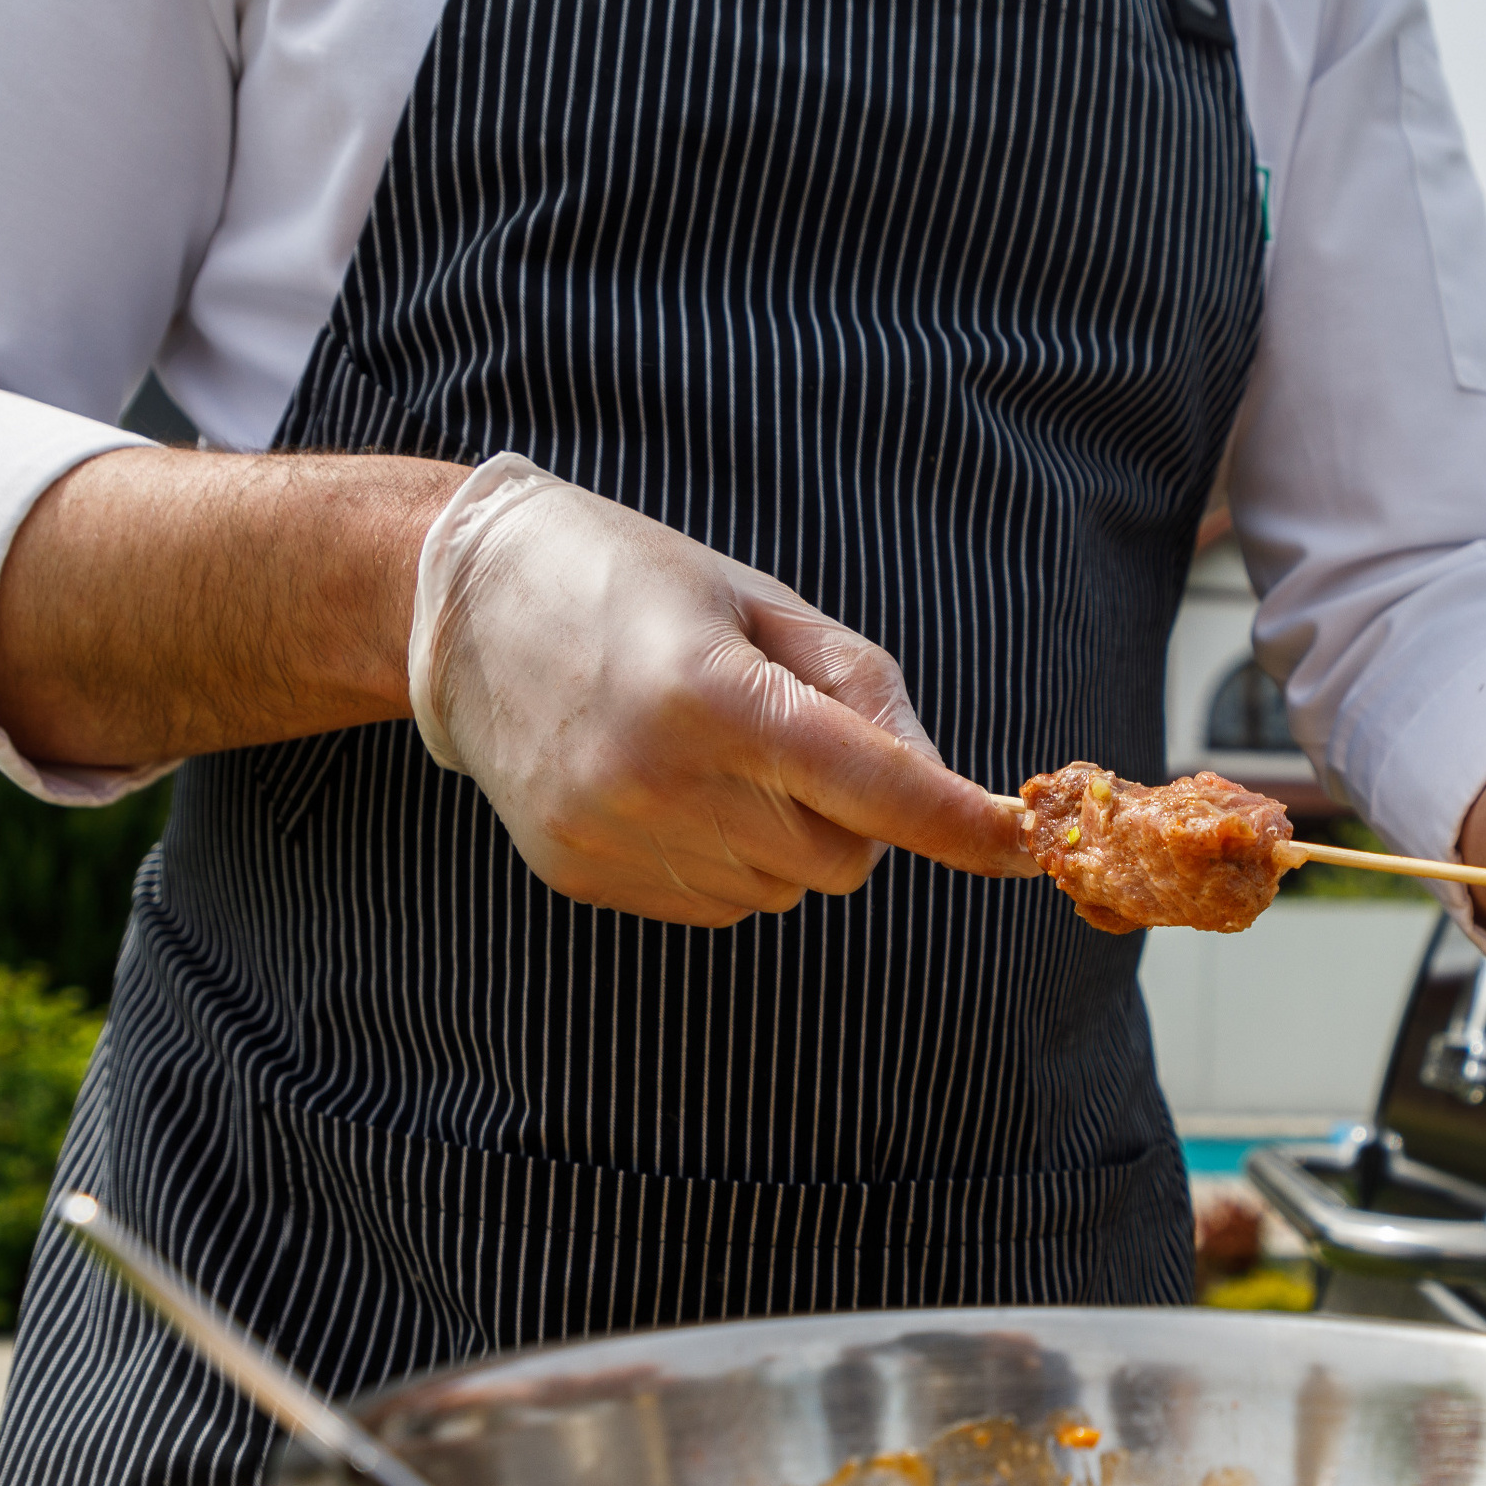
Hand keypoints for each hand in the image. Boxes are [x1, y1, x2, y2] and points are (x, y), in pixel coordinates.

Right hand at [418, 456, 1026, 925]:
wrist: (460, 609)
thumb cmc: (630, 582)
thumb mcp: (760, 602)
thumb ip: (864, 689)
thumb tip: (940, 782)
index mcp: (709, 691)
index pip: (870, 784)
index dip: (957, 822)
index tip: (1025, 845)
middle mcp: (658, 778)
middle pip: (839, 857)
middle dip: (858, 817)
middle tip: (803, 742)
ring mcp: (613, 837)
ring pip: (783, 889)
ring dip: (788, 836)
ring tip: (717, 752)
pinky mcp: (581, 876)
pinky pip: (719, 903)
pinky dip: (731, 859)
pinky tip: (675, 787)